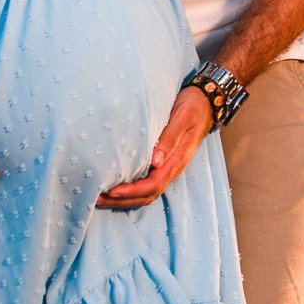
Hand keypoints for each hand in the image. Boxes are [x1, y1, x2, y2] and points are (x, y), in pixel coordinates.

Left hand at [97, 86, 213, 209]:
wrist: (206, 103)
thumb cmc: (192, 107)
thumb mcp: (182, 118)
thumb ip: (170, 138)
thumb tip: (156, 161)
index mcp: (177, 160)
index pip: (153, 184)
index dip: (132, 191)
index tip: (112, 191)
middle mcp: (172, 168)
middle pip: (147, 195)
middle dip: (122, 200)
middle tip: (97, 199)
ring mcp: (168, 168)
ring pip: (146, 193)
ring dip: (124, 199)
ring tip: (100, 198)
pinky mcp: (162, 164)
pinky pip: (147, 184)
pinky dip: (130, 191)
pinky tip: (115, 187)